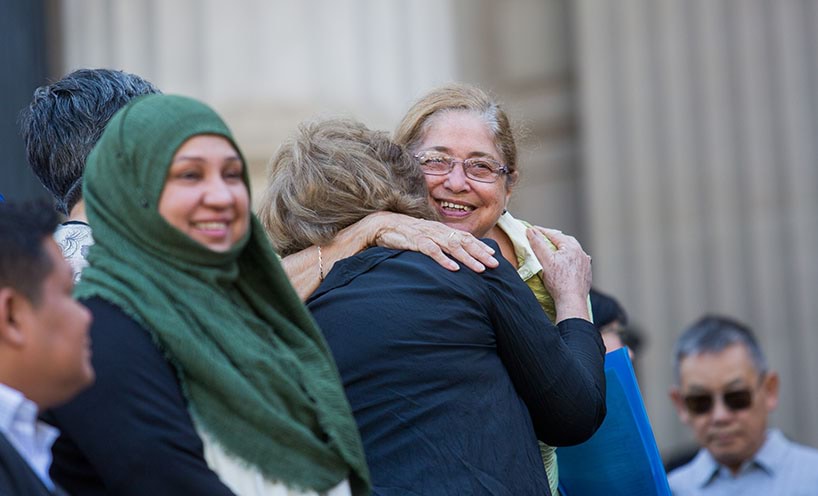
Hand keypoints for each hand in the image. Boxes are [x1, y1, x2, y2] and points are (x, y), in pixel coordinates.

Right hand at [363, 212, 498, 271]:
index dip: (480, 246)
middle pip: (464, 241)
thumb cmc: (405, 233)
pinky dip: (443, 260)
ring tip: (480, 269)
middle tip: (494, 265)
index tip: (494, 256)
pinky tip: (453, 269)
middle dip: (481, 253)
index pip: (466, 237)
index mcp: (442, 230)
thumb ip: (440, 244)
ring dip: (467, 258)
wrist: (382, 224)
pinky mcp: (415, 241)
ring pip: (452, 246)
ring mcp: (427, 235)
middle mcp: (438, 231)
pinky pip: (432, 251)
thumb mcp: (426, 237)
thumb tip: (455, 255)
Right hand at [527, 226, 591, 321]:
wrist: (571, 300)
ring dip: (564, 248)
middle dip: (555, 238)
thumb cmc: (558, 282)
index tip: (533, 229)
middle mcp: (581, 253)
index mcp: (571, 247)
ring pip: (574, 250)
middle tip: (544, 238)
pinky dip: (571, 258)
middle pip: (566, 240)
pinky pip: (578, 261)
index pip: (554, 235)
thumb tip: (531, 231)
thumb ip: (538, 244)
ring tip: (556, 249)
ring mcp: (585, 263)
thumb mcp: (545, 261)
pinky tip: (568, 262)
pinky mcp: (587, 272)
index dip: (542, 231)